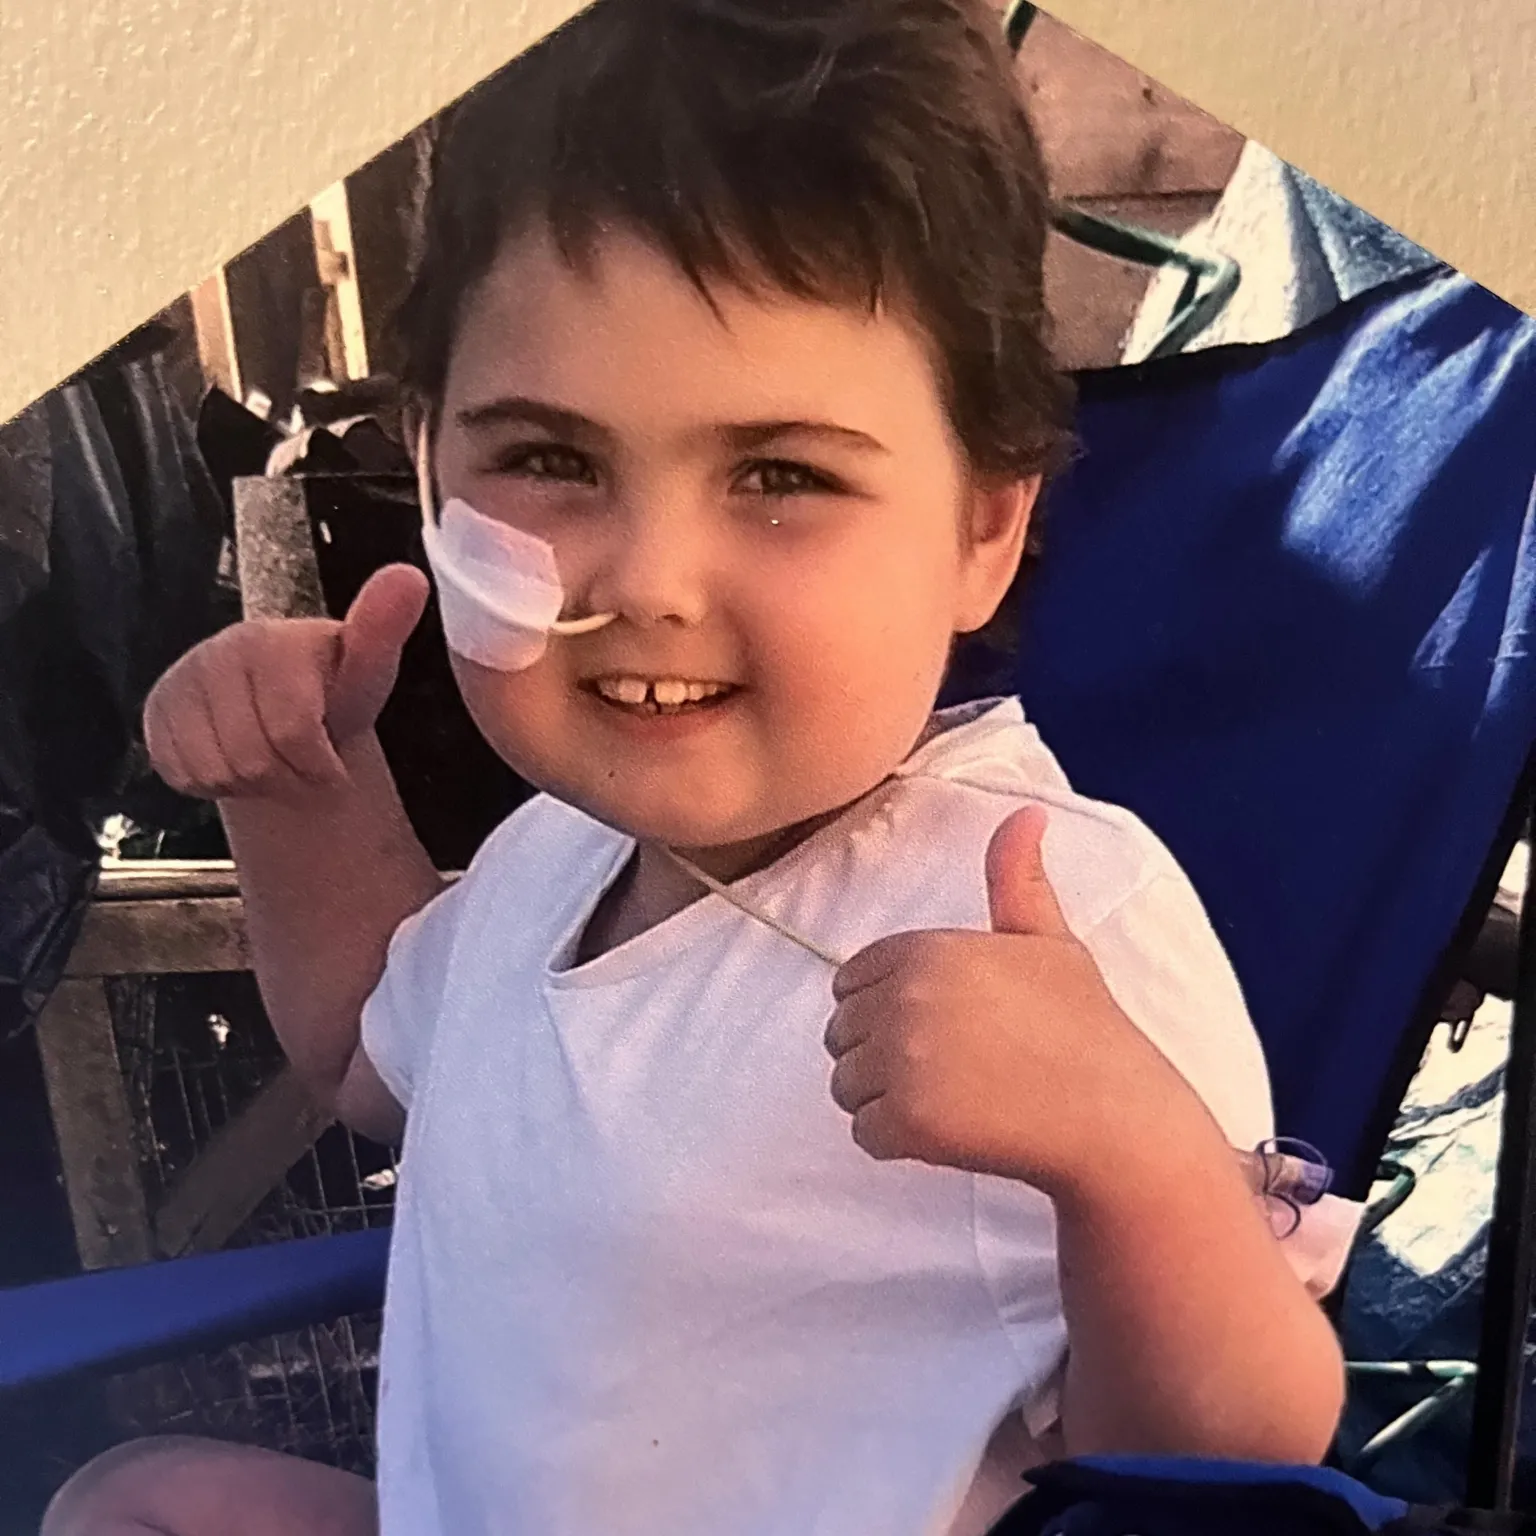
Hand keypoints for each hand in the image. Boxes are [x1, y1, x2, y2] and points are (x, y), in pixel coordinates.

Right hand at [143, 564, 428, 800]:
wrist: (292, 705)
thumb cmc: (335, 689)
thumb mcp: (369, 668)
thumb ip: (384, 628)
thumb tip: (409, 577)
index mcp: (271, 641)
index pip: (291, 731)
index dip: (317, 765)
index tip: (336, 764)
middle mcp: (216, 652)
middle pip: (251, 759)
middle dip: (287, 779)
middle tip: (304, 767)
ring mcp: (179, 680)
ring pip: (215, 772)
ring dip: (253, 784)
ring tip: (275, 760)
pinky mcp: (154, 712)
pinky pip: (181, 775)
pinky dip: (217, 784)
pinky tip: (240, 759)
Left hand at [824, 805, 1188, 1192]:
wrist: (1112, 1115)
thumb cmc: (1083, 1026)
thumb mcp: (1049, 940)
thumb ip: (1016, 878)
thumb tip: (1026, 812)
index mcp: (927, 949)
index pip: (851, 978)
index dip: (888, 1006)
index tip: (941, 1026)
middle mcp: (904, 998)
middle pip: (841, 1031)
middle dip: (883, 1054)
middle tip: (953, 1068)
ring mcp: (901, 1060)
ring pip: (846, 1084)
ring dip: (886, 1099)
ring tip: (953, 1097)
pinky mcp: (906, 1120)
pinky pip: (864, 1133)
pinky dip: (898, 1142)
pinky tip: (952, 1132)